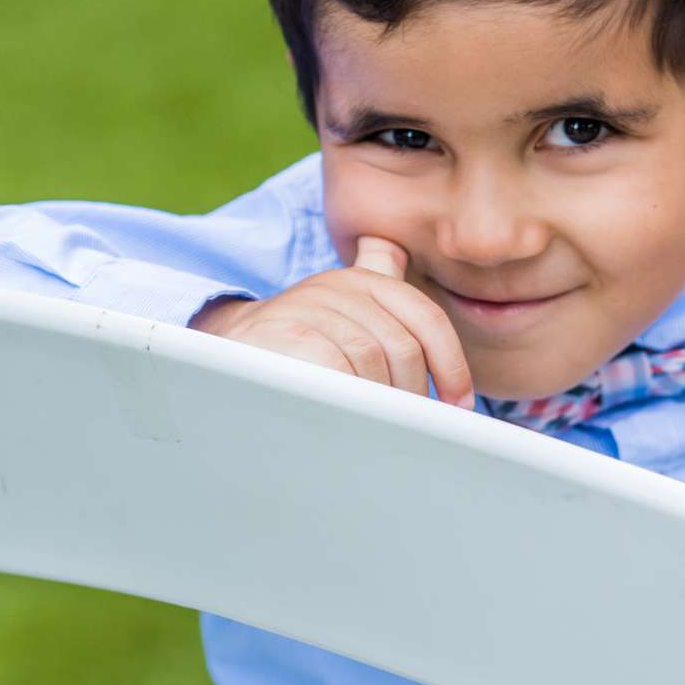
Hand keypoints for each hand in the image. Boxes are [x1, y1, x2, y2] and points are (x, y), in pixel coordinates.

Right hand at [191, 235, 474, 407]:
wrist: (226, 354)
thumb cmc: (296, 342)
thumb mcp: (340, 308)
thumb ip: (375, 282)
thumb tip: (395, 254)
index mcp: (363, 280)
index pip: (425, 319)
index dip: (452, 364)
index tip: (459, 403)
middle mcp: (340, 285)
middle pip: (404, 347)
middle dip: (414, 395)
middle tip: (411, 429)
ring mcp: (312, 308)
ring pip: (374, 363)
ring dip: (383, 405)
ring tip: (378, 430)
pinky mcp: (289, 335)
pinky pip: (340, 373)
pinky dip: (353, 402)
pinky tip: (351, 422)